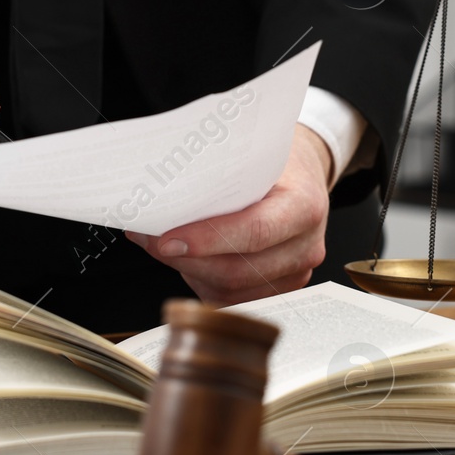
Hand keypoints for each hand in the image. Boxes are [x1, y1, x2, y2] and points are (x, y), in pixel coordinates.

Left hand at [128, 124, 333, 304]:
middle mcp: (305, 246)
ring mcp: (294, 273)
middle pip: (237, 270)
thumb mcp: (254, 156)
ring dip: (188, 272)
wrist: (305, 176)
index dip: (207, 240)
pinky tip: (185, 260)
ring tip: (160, 247)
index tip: (167, 240)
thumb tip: (159, 199)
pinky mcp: (278, 289)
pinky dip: (200, 281)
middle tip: (149, 240)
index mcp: (304, 206)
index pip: (254, 231)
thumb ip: (217, 179)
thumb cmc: (277, 163)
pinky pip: (231, 298)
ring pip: (230, 290)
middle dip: (185, 259)